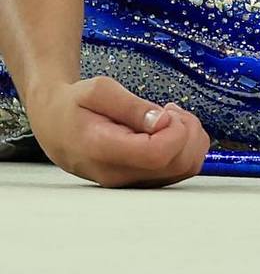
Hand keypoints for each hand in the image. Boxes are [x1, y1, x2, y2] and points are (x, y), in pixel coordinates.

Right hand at [28, 76, 210, 187]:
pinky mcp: (141, 181)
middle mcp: (118, 174)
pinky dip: (185, 147)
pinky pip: (179, 170)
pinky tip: (168, 130)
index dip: (175, 130)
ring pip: (185, 169)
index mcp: (102, 150)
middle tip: (171, 110)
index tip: (166, 110)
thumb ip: (131, 106)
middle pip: (178, 163)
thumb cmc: (74, 105)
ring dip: (190, 139)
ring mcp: (131, 182)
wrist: (55, 124)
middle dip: (188, 131)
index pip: (157, 154)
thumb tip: (163, 122)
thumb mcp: (98, 91)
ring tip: (170, 118)